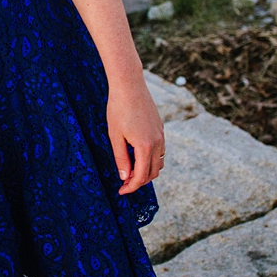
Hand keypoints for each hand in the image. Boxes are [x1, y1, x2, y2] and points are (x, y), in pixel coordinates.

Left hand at [106, 79, 164, 195]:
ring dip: (147, 170)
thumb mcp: (115, 136)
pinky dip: (151, 158)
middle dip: (139, 181)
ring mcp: (161, 135)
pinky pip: (160, 150)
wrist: (129, 85)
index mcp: (145, 146)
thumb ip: (121, 158)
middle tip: (124, 182)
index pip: (141, 176)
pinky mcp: (160, 128)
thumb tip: (125, 177)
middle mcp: (157, 142)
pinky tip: (137, 155)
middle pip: (153, 172)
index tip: (121, 191)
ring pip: (159, 162)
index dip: (131, 186)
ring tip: (131, 170)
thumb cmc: (118, 109)